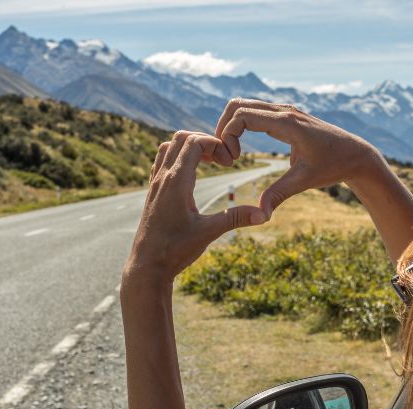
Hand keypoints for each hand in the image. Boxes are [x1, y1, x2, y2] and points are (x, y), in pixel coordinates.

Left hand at [124, 131, 266, 283]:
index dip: (215, 144)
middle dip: (205, 141)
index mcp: (176, 182)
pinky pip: (162, 161)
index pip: (194, 142)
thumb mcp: (208, 232)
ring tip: (209, 163)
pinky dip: (178, 158)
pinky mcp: (153, 192)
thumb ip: (235, 219)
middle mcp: (163, 177)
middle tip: (222, 160)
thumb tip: (264, 214)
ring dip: (190, 147)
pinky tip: (192, 175)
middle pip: (180, 138)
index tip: (230, 163)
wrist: (147, 266)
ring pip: (169, 147)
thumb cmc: (175, 250)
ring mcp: (155, 184)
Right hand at [215, 99, 383, 218]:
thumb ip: (279, 194)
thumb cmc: (333, 166)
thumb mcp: (304, 181)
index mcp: (287, 123)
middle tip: (226, 155)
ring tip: (232, 152)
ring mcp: (286, 110)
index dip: (229, 136)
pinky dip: (242, 124)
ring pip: (245, 105)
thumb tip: (260, 215)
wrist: (355, 155)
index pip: (243, 116)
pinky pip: (256, 111)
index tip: (233, 160)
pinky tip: (243, 147)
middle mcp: (285, 111)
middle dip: (224, 128)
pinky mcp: (287, 115)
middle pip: (238, 105)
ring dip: (231, 125)